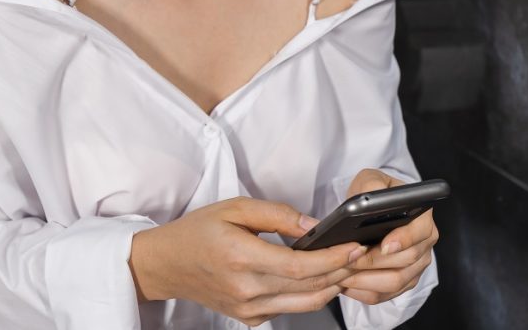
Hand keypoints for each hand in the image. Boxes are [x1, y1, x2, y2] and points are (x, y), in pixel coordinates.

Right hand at [129, 197, 368, 326]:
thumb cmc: (198, 232)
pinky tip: (319, 278)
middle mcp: (246, 290)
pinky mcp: (249, 318)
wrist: (166, 264)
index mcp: (241, 258)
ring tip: (346, 267)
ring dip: (331, 287)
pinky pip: (288, 310)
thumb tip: (312, 225)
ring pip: (304, 304)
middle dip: (341, 271)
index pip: (300, 267)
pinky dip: (309, 296)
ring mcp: (247, 309)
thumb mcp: (234, 208)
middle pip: (308, 288)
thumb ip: (276, 215)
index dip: (332, 259)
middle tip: (361, 255)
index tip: (355, 248)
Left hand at [337, 169, 438, 304]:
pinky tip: (346, 284)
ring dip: (365, 281)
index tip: (384, 245)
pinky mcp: (403, 282)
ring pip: (394, 282)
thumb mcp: (371, 181)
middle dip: (373, 263)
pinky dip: (363, 292)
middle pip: (404, 262)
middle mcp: (424, 244)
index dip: (403, 240)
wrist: (373, 210)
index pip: (419, 233)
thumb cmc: (374, 194)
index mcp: (422, 218)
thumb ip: (372, 186)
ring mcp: (416, 266)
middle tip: (347, 260)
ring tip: (342, 273)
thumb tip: (370, 198)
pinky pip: (385, 295)